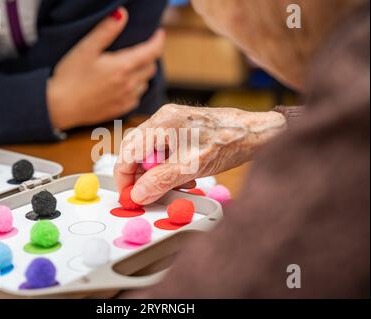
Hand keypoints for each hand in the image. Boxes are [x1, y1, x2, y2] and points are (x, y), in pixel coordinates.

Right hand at [47, 7, 164, 129]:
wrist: (60, 107)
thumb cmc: (70, 76)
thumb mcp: (86, 48)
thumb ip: (106, 31)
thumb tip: (122, 14)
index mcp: (123, 67)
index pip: (152, 52)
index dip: (158, 40)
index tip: (159, 33)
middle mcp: (129, 84)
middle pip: (151, 67)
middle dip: (150, 56)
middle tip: (141, 49)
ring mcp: (126, 99)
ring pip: (145, 83)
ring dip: (142, 73)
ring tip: (131, 66)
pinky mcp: (120, 110)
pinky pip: (137, 97)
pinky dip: (135, 88)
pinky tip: (124, 85)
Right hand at [114, 104, 286, 203]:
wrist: (253, 133)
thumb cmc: (228, 142)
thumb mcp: (192, 167)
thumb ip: (161, 181)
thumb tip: (138, 194)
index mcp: (163, 123)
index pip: (128, 151)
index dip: (124, 177)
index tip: (129, 195)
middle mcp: (163, 118)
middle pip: (135, 150)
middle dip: (138, 175)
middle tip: (145, 194)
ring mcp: (171, 122)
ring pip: (148, 151)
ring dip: (154, 172)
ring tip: (170, 186)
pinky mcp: (180, 128)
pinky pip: (162, 150)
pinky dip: (166, 166)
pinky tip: (180, 176)